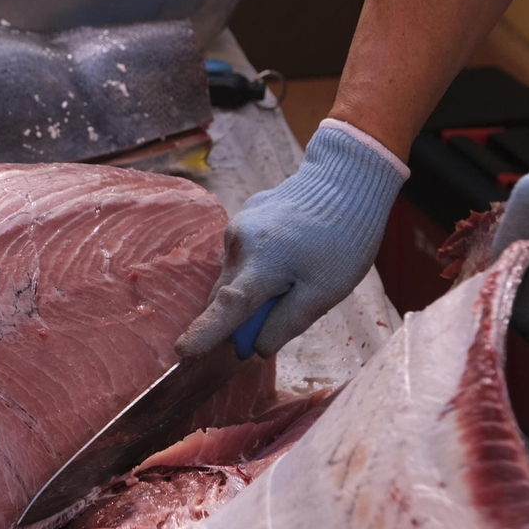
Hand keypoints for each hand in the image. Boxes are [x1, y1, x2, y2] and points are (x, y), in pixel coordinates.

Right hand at [176, 122, 407, 358]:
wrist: (346, 177)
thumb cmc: (344, 238)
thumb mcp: (326, 291)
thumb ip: (287, 323)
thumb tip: (257, 348)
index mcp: (261, 265)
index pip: (226, 308)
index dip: (204, 333)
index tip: (183, 351)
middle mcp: (239, 244)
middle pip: (227, 296)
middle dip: (242, 318)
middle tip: (277, 321)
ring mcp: (238, 227)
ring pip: (234, 275)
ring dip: (252, 289)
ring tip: (294, 278)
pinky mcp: (245, 216)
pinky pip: (242, 254)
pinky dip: (257, 266)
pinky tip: (290, 254)